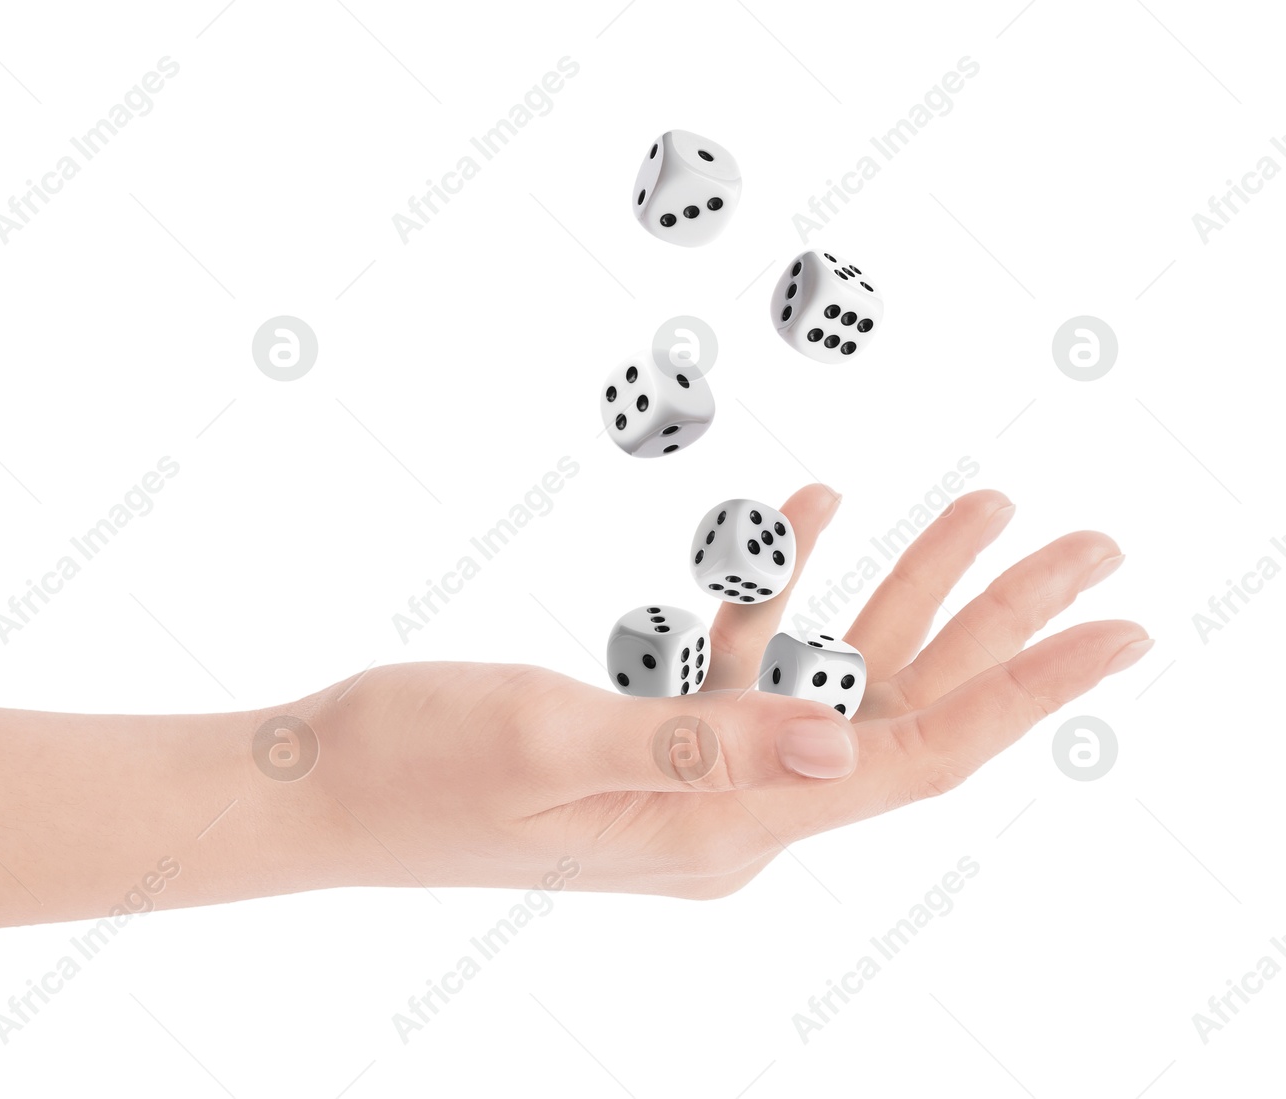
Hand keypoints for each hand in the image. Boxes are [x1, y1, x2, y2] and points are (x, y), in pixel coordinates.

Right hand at [291, 485, 1149, 898]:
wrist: (313, 788)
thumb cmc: (413, 766)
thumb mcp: (558, 743)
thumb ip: (706, 748)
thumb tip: (847, 756)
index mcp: (720, 830)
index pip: (914, 758)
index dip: (1026, 689)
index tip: (1122, 628)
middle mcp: (724, 814)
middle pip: (899, 712)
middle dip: (998, 622)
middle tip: (1091, 541)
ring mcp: (683, 777)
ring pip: (832, 679)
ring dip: (905, 591)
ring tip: (984, 506)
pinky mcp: (640, 739)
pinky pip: (745, 662)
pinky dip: (787, 588)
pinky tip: (815, 515)